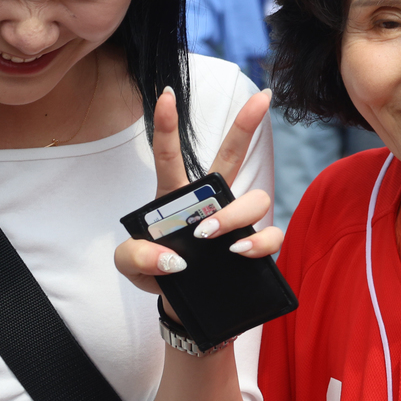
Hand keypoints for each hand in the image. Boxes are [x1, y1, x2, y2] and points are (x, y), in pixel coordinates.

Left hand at [114, 87, 280, 297]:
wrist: (183, 305)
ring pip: (255, 198)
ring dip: (234, 214)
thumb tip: (169, 257)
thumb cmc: (155, 274)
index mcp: (175, 198)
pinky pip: (271, 234)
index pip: (169, 156)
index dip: (166, 124)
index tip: (165, 94)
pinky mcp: (254, 245)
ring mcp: (235, 222)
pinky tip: (240, 251)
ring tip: (211, 236)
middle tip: (262, 98)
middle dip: (246, 125)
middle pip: (231, 156)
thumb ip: (136, 257)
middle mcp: (210, 201)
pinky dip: (258, 243)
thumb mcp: (129, 267)